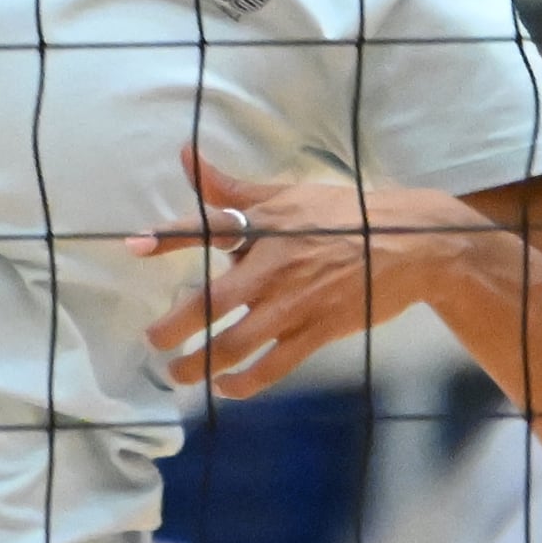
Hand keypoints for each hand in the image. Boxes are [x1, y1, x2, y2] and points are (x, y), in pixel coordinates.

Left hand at [129, 147, 490, 396]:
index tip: (133, 244)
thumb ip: (229, 184)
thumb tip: (184, 154)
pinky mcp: (317, 331)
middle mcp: (273, 266)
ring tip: (179, 374)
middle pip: (211, 303)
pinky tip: (226, 388)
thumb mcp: (284, 192)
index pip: (208, 228)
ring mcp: (294, 304)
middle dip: (174, 329)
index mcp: (264, 226)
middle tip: (152, 343)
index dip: (169, 236)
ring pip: (235, 344)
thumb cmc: (341, 215)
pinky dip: (245, 383)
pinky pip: (272, 367)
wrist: (408, 245)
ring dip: (200, 364)